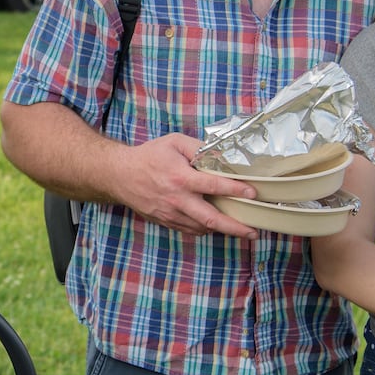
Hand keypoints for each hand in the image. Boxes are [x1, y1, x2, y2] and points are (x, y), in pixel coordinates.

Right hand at [109, 133, 259, 239]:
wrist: (120, 175)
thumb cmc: (149, 156)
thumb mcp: (174, 143)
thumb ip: (198, 147)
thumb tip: (221, 155)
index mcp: (181, 177)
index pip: (213, 185)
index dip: (235, 190)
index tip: (252, 193)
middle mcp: (177, 199)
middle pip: (210, 218)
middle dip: (235, 227)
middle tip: (253, 232)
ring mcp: (170, 213)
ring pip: (202, 228)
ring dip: (222, 230)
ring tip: (241, 230)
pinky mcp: (165, 221)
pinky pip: (190, 230)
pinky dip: (205, 229)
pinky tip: (215, 225)